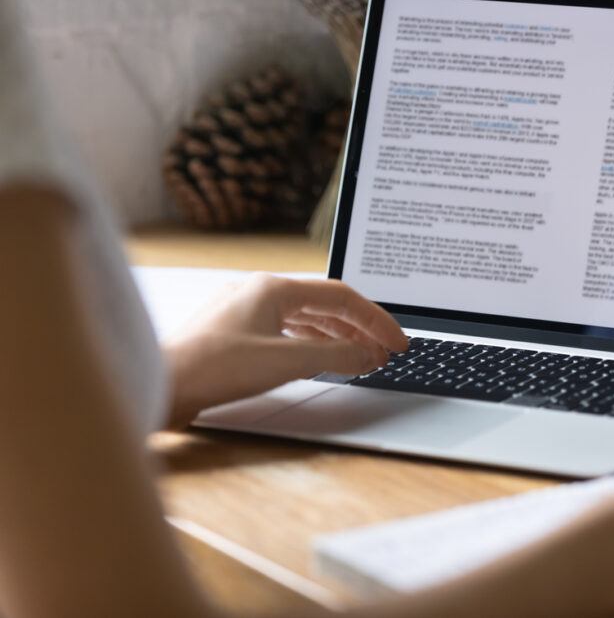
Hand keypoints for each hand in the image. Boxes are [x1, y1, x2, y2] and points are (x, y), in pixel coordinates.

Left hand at [162, 274, 406, 427]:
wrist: (157, 386)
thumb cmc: (211, 368)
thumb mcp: (286, 361)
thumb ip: (336, 355)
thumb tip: (369, 354)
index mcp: (273, 288)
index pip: (341, 297)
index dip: (375, 320)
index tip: (396, 342)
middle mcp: (258, 293)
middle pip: (324, 306)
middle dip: (359, 330)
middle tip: (384, 352)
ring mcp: (242, 313)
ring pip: (304, 321)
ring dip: (336, 338)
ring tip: (361, 358)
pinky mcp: (231, 336)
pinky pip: (284, 333)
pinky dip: (310, 346)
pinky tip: (320, 360)